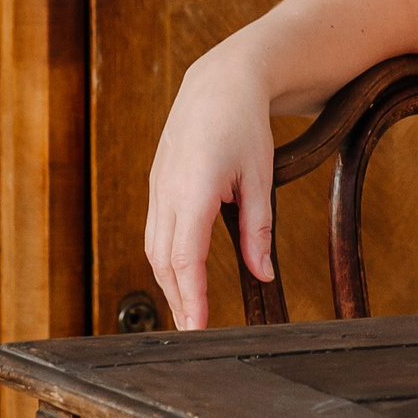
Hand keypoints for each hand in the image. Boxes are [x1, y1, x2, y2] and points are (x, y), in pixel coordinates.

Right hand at [145, 52, 278, 329]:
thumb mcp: (260, 177)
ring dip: (168, 283)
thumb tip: (262, 275)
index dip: (191, 297)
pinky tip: (179, 275)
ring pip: (154, 248)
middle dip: (177, 299)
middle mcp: (167, 191)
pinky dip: (164, 259)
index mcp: (194, 190)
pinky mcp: (156, 184)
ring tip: (187, 312)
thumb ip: (258, 229)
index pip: (186, 258)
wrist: (218, 84)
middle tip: (193, 333)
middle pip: (164, 261)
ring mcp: (156, 187)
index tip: (197, 328)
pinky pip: (154, 230)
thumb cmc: (244, 126)